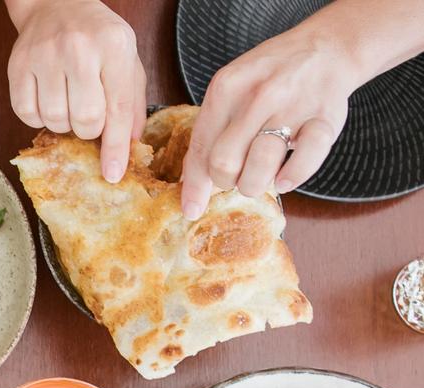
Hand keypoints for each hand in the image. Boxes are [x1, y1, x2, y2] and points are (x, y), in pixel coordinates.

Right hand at [7, 0, 146, 182]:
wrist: (57, 5)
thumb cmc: (97, 37)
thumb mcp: (127, 60)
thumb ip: (131, 102)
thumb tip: (129, 147)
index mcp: (115, 47)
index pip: (117, 109)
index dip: (115, 148)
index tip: (112, 175)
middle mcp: (79, 49)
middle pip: (84, 120)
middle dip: (88, 131)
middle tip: (88, 118)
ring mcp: (44, 56)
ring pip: (54, 120)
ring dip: (63, 124)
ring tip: (68, 104)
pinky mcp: (18, 66)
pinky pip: (27, 114)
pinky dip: (38, 118)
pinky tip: (47, 101)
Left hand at [180, 30, 357, 217]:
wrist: (325, 48)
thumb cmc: (270, 76)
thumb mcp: (231, 90)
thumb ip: (211, 130)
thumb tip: (191, 180)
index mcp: (227, 88)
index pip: (201, 147)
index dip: (194, 186)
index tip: (191, 209)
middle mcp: (258, 96)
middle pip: (224, 162)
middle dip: (225, 183)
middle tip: (234, 179)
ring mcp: (293, 106)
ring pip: (261, 165)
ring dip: (254, 184)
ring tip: (258, 179)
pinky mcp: (325, 119)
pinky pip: (305, 160)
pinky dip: (292, 177)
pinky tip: (284, 179)